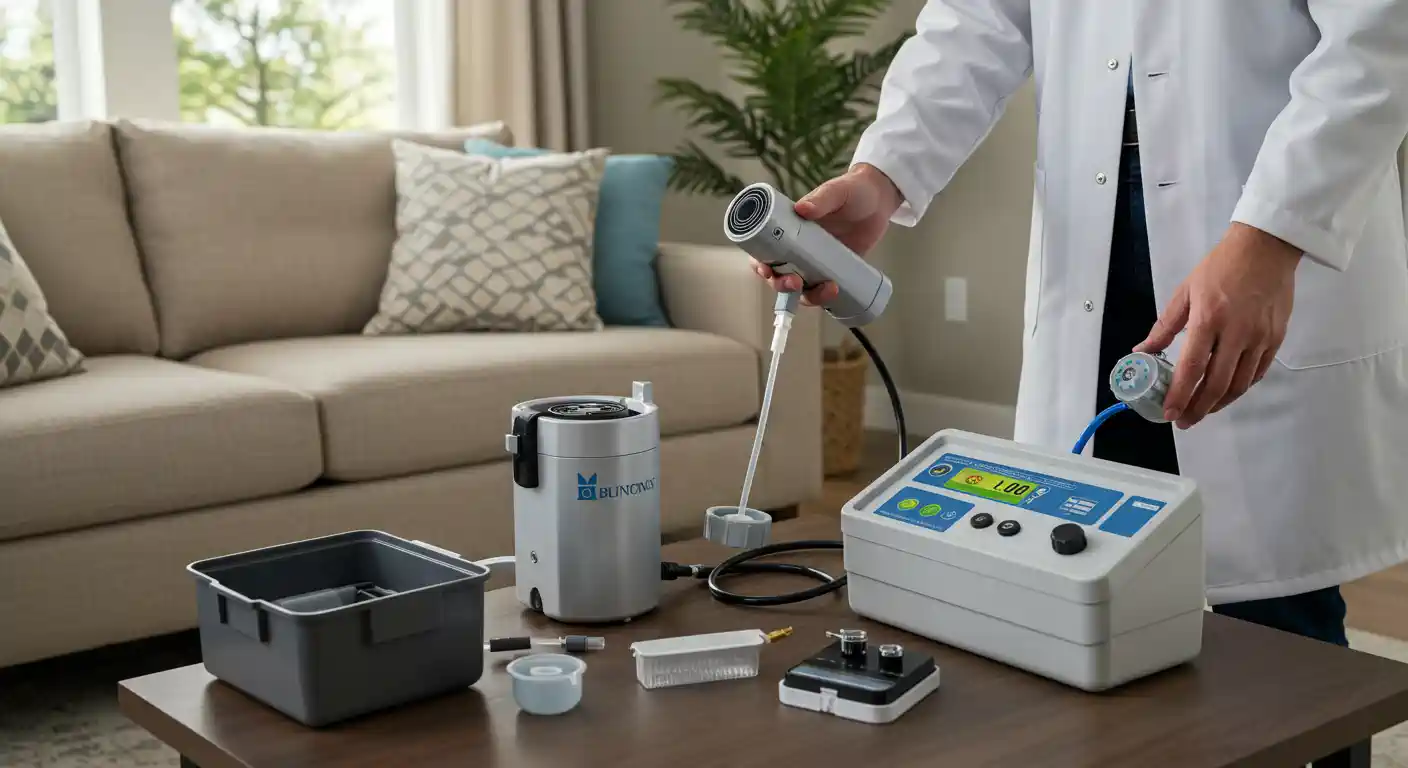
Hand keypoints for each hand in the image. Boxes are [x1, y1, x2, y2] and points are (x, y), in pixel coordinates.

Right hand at [752, 163, 902, 305]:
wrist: (880, 200)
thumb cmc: (853, 189)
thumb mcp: (836, 191)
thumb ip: (821, 199)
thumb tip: (802, 209)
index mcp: (789, 228)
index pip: (765, 251)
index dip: (760, 264)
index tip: (766, 270)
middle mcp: (798, 249)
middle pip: (779, 275)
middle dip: (782, 285)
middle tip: (795, 282)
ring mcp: (816, 262)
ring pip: (801, 289)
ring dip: (808, 296)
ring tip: (828, 288)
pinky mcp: (835, 271)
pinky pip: (824, 290)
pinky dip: (826, 297)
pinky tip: (836, 292)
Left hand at [1136, 223, 1301, 427]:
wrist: (1266, 248)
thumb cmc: (1221, 267)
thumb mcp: (1185, 292)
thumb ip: (1164, 327)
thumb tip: (1143, 351)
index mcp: (1209, 320)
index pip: (1192, 367)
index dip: (1180, 395)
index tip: (1169, 413)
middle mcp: (1237, 333)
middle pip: (1217, 384)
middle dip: (1198, 408)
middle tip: (1183, 421)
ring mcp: (1260, 338)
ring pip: (1240, 384)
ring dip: (1219, 404)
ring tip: (1202, 410)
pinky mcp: (1276, 338)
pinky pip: (1258, 373)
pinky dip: (1240, 387)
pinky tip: (1226, 392)